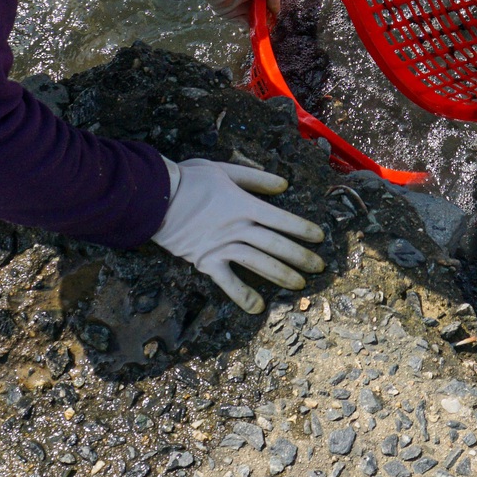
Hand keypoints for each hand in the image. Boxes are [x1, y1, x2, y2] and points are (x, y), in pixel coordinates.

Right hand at [150, 158, 325, 312]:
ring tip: (300, 285)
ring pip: (259, 264)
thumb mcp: (224, 169)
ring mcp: (223, 246)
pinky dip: (243, 295)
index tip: (320, 238)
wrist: (156, 196)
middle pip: (276, 245)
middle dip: (300, 256)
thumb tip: (283, 184)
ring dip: (282, 275)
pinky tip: (258, 307)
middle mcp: (239, 228)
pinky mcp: (206, 261)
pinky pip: (228, 281)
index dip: (303, 228)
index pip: (282, 219)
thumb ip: (255, 178)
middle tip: (320, 267)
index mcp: (245, 205)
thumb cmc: (189, 178)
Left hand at [198, 0, 280, 22]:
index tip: (276, 12)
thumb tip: (276, 9)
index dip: (271, 6)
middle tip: (273, 20)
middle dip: (267, 16)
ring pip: (253, 18)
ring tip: (268, 24)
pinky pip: (244, 24)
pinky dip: (252, 27)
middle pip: (260, 10)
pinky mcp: (231, 15)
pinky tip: (260, 27)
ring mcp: (239, 6)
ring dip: (261, 22)